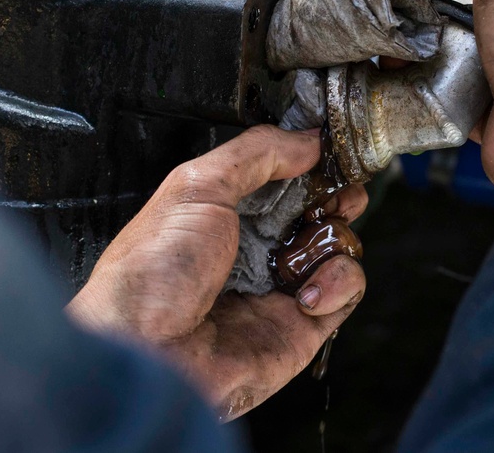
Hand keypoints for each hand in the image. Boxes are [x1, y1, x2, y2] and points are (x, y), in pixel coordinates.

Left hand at [65, 126, 367, 420]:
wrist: (147, 355)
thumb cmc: (150, 275)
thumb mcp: (197, 187)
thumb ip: (256, 154)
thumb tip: (306, 138)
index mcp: (225, 209)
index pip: (282, 175)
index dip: (310, 161)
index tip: (328, 151)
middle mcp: (254, 245)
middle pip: (318, 207)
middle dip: (335, 195)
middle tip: (336, 194)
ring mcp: (279, 284)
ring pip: (339, 245)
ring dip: (333, 239)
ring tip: (301, 252)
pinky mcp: (302, 324)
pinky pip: (346, 290)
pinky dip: (338, 281)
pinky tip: (303, 292)